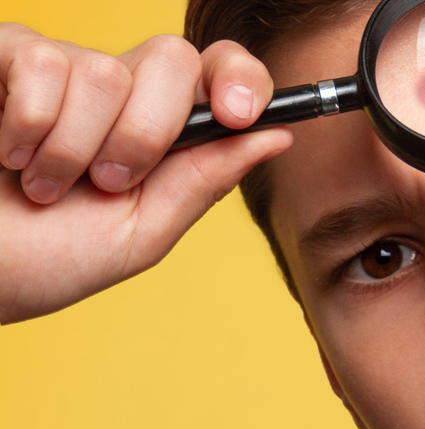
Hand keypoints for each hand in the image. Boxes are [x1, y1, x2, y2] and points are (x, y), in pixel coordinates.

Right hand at [0, 24, 292, 323]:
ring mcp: (63, 69)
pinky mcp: (7, 57)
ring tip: (44, 184)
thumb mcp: (140, 233)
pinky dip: (30, 123)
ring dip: (75, 147)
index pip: (220, 73)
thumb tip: (279, 135)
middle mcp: (119, 91)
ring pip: (107, 72)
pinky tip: (9, 153)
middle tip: (109, 181)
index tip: (238, 115)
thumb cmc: (47, 258)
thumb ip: (204, 181)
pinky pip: (44, 62)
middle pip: (174, 60)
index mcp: (164, 131)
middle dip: (148, 132)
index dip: (241, 80)